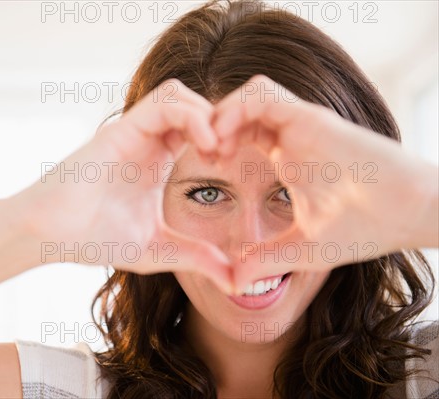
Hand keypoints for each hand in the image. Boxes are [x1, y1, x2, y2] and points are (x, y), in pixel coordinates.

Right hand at [14, 79, 234, 292]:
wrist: (52, 234)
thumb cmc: (95, 238)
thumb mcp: (159, 250)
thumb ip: (197, 258)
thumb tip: (234, 280)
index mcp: (158, 159)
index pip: (199, 127)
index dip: (224, 139)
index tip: (232, 168)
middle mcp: (148, 139)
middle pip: (194, 103)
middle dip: (221, 122)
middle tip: (228, 156)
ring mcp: (134, 131)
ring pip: (180, 94)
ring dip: (208, 116)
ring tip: (216, 152)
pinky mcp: (122, 129)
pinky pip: (164, 103)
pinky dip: (191, 116)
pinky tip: (203, 148)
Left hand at [212, 75, 437, 289]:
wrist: (412, 213)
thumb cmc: (366, 228)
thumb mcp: (304, 249)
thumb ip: (267, 261)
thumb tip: (234, 283)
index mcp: (287, 156)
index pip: (242, 132)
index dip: (217, 144)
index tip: (204, 168)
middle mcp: (291, 135)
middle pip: (241, 109)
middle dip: (213, 126)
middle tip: (200, 154)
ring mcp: (302, 123)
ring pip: (249, 95)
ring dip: (222, 114)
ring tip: (209, 147)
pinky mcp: (312, 118)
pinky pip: (263, 95)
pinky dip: (237, 109)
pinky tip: (224, 141)